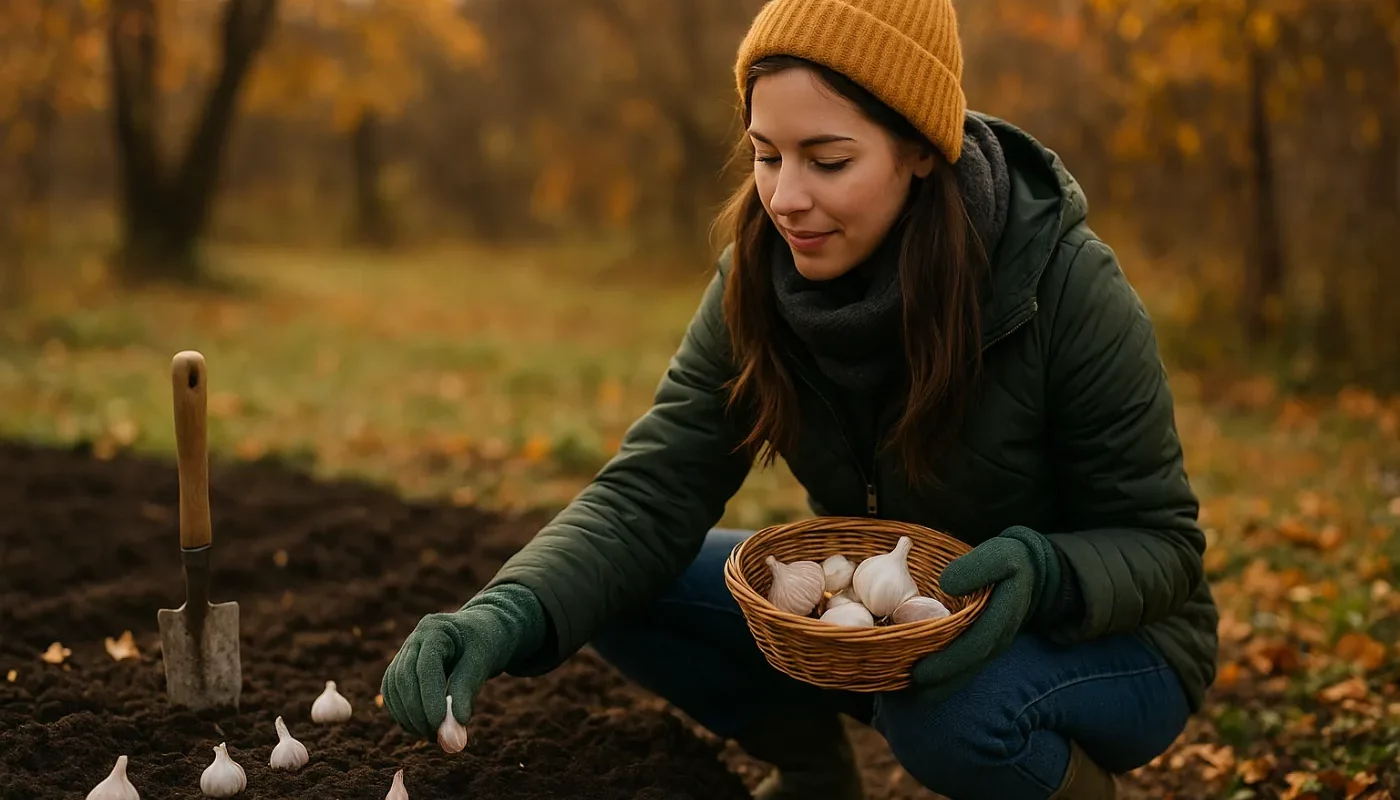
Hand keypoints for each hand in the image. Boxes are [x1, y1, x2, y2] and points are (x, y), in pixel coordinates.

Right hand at [381, 583, 545, 737]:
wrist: (481, 632)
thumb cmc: (485, 645)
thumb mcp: (482, 664)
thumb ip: (466, 693)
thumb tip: (454, 731)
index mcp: (436, 629)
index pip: (425, 666)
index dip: (429, 697)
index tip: (438, 724)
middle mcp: (415, 638)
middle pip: (404, 677)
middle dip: (415, 711)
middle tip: (433, 735)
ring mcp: (404, 652)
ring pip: (393, 687)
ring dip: (407, 716)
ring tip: (430, 734)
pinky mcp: (400, 667)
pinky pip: (392, 692)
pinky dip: (402, 712)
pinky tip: (419, 726)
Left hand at [908, 526, 1059, 700]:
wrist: (1034, 572)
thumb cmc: (1011, 560)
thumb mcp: (1000, 555)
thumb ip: (977, 567)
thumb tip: (946, 584)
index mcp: (1001, 617)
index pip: (973, 647)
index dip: (947, 663)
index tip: (920, 674)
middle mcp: (998, 638)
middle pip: (968, 668)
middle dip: (939, 684)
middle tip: (908, 694)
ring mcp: (993, 643)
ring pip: (967, 672)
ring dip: (941, 686)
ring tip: (911, 696)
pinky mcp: (985, 643)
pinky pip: (966, 665)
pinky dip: (947, 676)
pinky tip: (924, 682)